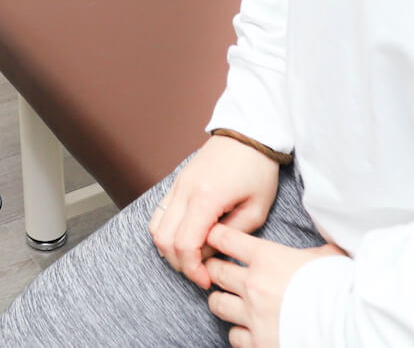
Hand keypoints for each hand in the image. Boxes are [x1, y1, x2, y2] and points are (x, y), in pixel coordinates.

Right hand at [148, 133, 281, 286]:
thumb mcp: (256, 209)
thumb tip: (210, 254)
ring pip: (156, 227)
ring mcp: (177, 184)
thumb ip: (231, 236)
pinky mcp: (176, 182)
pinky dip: (167, 231)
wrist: (250, 133)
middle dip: (179, 263)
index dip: (192, 269)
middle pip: (164, 240)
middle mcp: (184, 190)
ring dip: (169, 248)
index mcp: (206, 197)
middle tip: (200, 273)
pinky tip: (187, 237)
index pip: (185, 245)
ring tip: (192, 256)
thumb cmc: (258, 169)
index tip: (206, 280)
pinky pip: (160, 213)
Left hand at [204, 224, 346, 347]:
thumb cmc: (339, 286)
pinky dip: (238, 332)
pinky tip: (248, 329)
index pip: (226, 239)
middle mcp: (253, 285)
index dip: (216, 236)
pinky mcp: (257, 343)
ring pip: (217, 304)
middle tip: (216, 270)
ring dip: (221, 301)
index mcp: (267, 258)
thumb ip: (310, 252)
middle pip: (216, 271)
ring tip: (228, 301)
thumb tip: (318, 247)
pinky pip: (234, 336)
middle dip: (214, 269)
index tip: (213, 236)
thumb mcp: (326, 257)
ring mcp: (253, 316)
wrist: (346, 324)